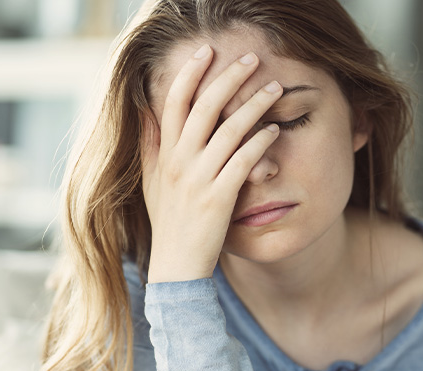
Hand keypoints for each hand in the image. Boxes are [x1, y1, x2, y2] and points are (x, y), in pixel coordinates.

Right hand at [142, 45, 282, 282]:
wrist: (176, 266)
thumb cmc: (168, 221)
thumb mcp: (152, 182)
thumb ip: (150, 146)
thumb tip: (148, 111)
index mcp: (164, 154)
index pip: (174, 102)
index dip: (190, 73)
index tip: (207, 51)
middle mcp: (180, 162)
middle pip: (205, 107)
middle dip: (230, 78)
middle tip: (252, 59)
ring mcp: (199, 180)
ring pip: (229, 131)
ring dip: (255, 105)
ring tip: (274, 88)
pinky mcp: (220, 198)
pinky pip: (243, 161)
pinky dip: (260, 142)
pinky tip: (274, 130)